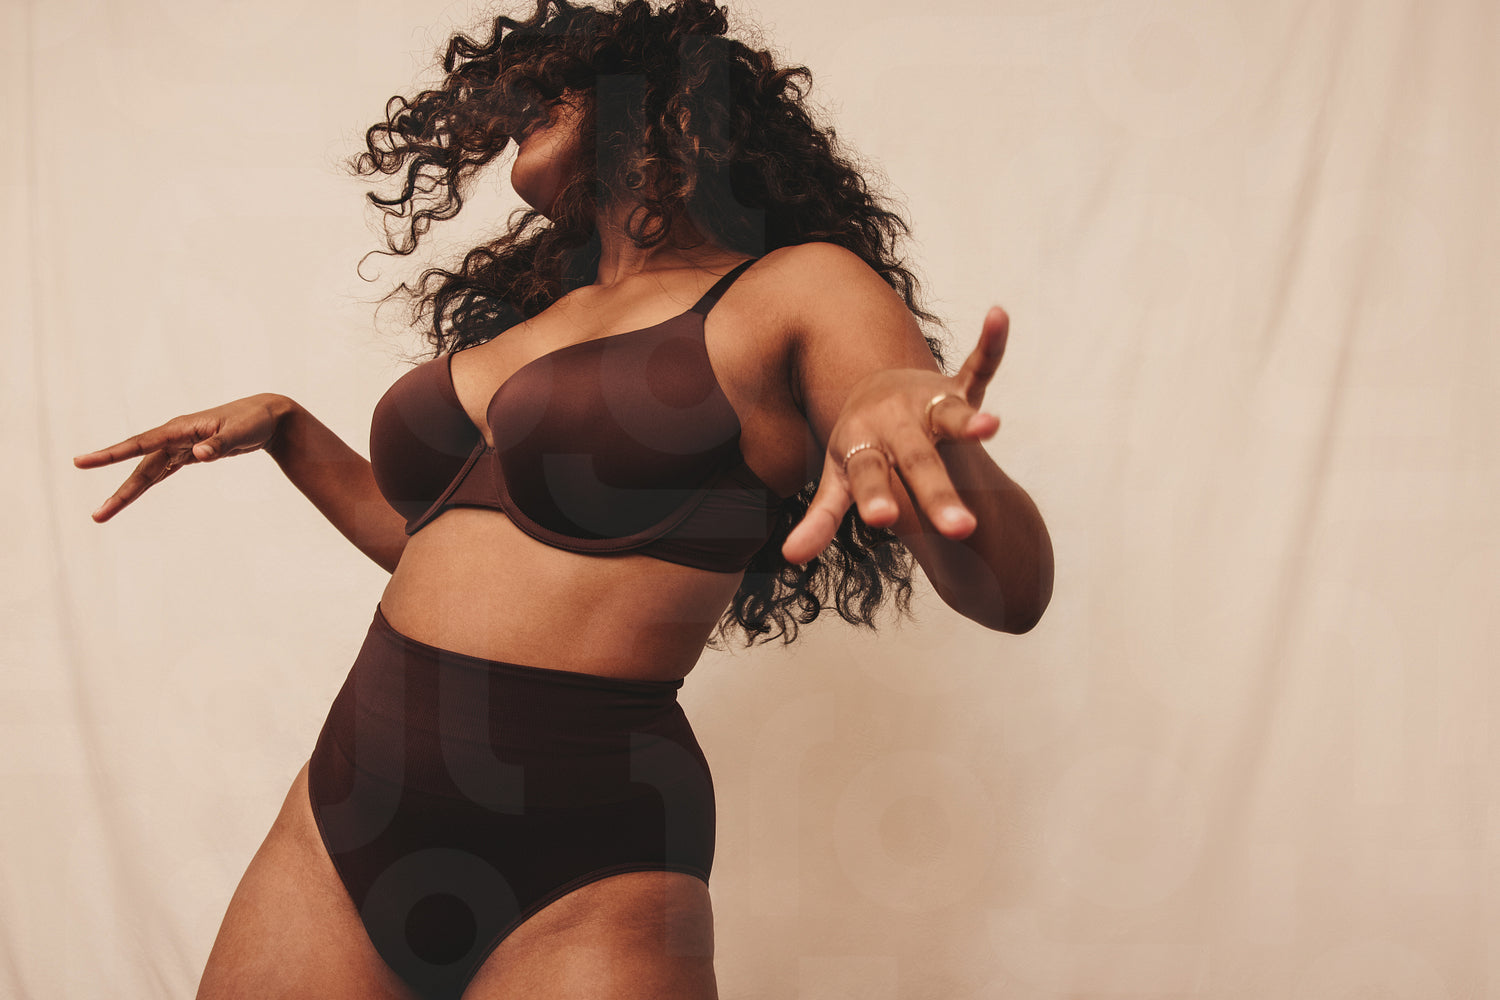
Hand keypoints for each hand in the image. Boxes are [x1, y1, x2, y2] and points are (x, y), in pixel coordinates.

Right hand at [73, 393, 286, 521]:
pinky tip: (133, 494)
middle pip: (140, 468)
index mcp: (180, 428)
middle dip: (119, 493)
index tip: (82, 462)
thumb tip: (199, 455)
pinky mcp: (190, 453)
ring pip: (148, 473)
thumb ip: (219, 444)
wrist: (269, 415)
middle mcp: (174, 437)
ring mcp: (181, 446)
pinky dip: (148, 482)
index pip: (140, 444)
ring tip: (106, 513)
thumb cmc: (254, 420)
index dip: (111, 454)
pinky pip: (163, 471)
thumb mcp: (240, 432)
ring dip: (129, 492)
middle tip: (96, 516)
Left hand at [782, 306, 1009, 563]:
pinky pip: (976, 367)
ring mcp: (927, 403)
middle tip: (961, 531)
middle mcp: (896, 423)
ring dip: (969, 421)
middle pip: (917, 460)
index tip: (880, 521)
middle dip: (937, 494)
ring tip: (991, 428)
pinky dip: (990, 344)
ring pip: (950, 416)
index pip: (868, 475)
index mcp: (865, 445)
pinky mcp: (955, 389)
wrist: (869, 390)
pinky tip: (999, 316)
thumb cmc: (858, 446)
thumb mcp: (837, 480)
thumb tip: (790, 557)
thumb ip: (820, 518)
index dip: (875, 496)